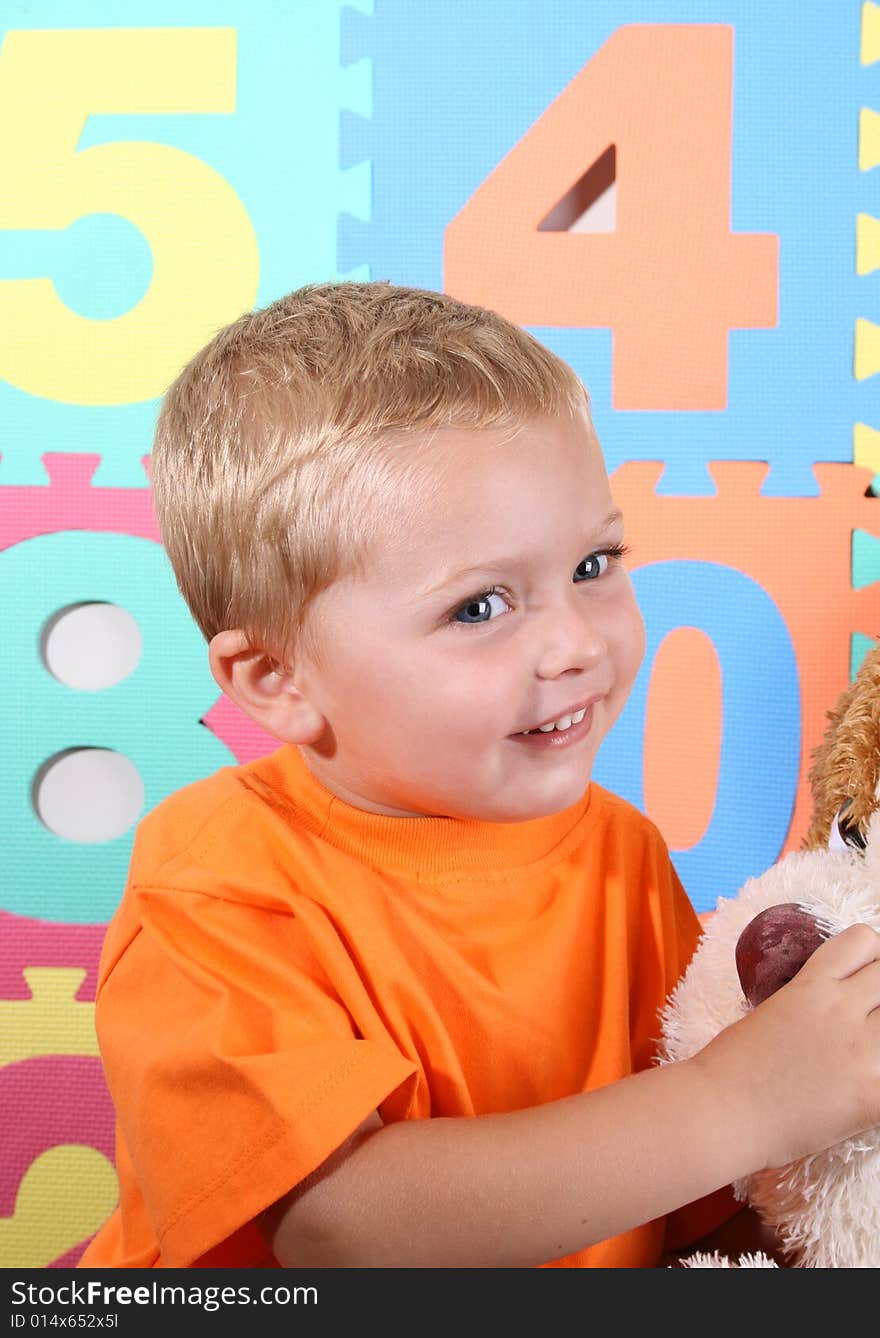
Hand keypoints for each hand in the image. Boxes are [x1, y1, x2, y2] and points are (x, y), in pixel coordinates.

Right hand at [689, 922, 879, 1170]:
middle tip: (867, 1020)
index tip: (865, 978)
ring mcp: (862, 1051)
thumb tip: (832, 1006)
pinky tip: (865, 1091)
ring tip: (866, 1053)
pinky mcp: (875, 1095)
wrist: (722, 1114)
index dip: (870, 958)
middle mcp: (842, 1009)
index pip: (864, 941)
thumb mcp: (770, 1012)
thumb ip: (809, 1000)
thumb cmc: (730, 1067)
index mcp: (812, 986)